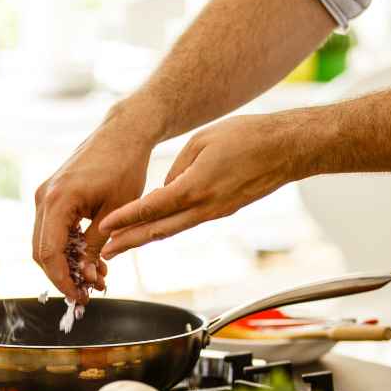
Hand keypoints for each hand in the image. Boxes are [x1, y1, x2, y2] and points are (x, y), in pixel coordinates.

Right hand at [33, 109, 156, 301]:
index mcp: (58, 200)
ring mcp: (45, 195)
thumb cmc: (125, 167)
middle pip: (41, 252)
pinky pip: (52, 229)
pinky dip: (68, 248)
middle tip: (89, 292)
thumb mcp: (116, 213)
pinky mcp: (52, 195)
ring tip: (97, 277)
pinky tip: (91, 259)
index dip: (62, 281)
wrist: (123, 133)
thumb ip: (97, 245)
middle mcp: (44, 197)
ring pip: (45, 243)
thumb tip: (87, 277)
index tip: (81, 298)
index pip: (49, 253)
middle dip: (63, 276)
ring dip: (66, 264)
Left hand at [99, 111, 313, 259]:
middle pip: (158, 230)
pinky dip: (167, 227)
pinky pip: (189, 222)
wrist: (286, 149)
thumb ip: (177, 167)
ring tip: (122, 246)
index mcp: (195, 187)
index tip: (104, 228)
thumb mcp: (202, 141)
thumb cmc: (247, 137)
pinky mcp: (223, 211)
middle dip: (129, 242)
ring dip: (146, 239)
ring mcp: (215, 213)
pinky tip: (154, 229)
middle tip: (105, 253)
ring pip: (173, 230)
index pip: (152, 208)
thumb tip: (164, 189)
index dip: (125, 219)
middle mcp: (204, 207)